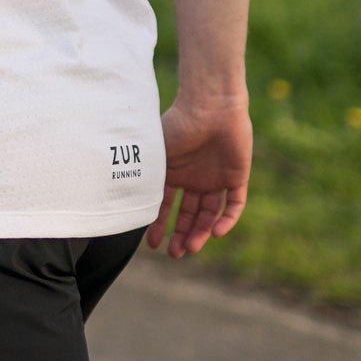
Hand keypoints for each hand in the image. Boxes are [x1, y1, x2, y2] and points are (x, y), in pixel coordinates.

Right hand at [146, 97, 252, 258]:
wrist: (210, 106)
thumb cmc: (178, 124)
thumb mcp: (156, 154)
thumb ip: (147, 176)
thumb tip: (124, 199)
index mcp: (174, 172)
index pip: (166, 205)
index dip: (159, 224)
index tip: (152, 244)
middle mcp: (195, 178)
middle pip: (190, 214)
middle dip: (182, 235)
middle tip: (175, 253)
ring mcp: (216, 178)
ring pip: (211, 213)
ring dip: (202, 232)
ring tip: (192, 248)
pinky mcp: (236, 177)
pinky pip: (234, 204)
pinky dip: (227, 220)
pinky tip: (216, 233)